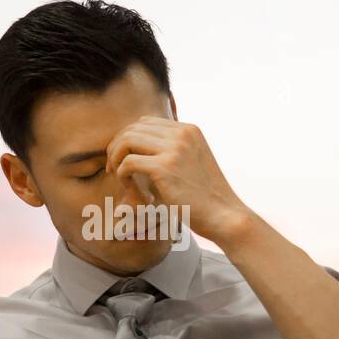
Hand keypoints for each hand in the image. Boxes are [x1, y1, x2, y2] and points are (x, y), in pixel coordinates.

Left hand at [105, 116, 252, 245]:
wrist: (224, 215)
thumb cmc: (205, 197)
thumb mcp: (190, 164)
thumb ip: (169, 152)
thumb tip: (136, 151)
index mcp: (188, 130)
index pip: (145, 122)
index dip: (128, 139)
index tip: (123, 159)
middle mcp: (181, 134)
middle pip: (133, 128)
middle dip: (117, 147)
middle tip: (114, 168)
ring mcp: (174, 149)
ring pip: (127, 141)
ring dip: (116, 158)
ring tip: (119, 177)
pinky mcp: (165, 167)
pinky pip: (128, 163)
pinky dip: (122, 175)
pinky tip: (129, 188)